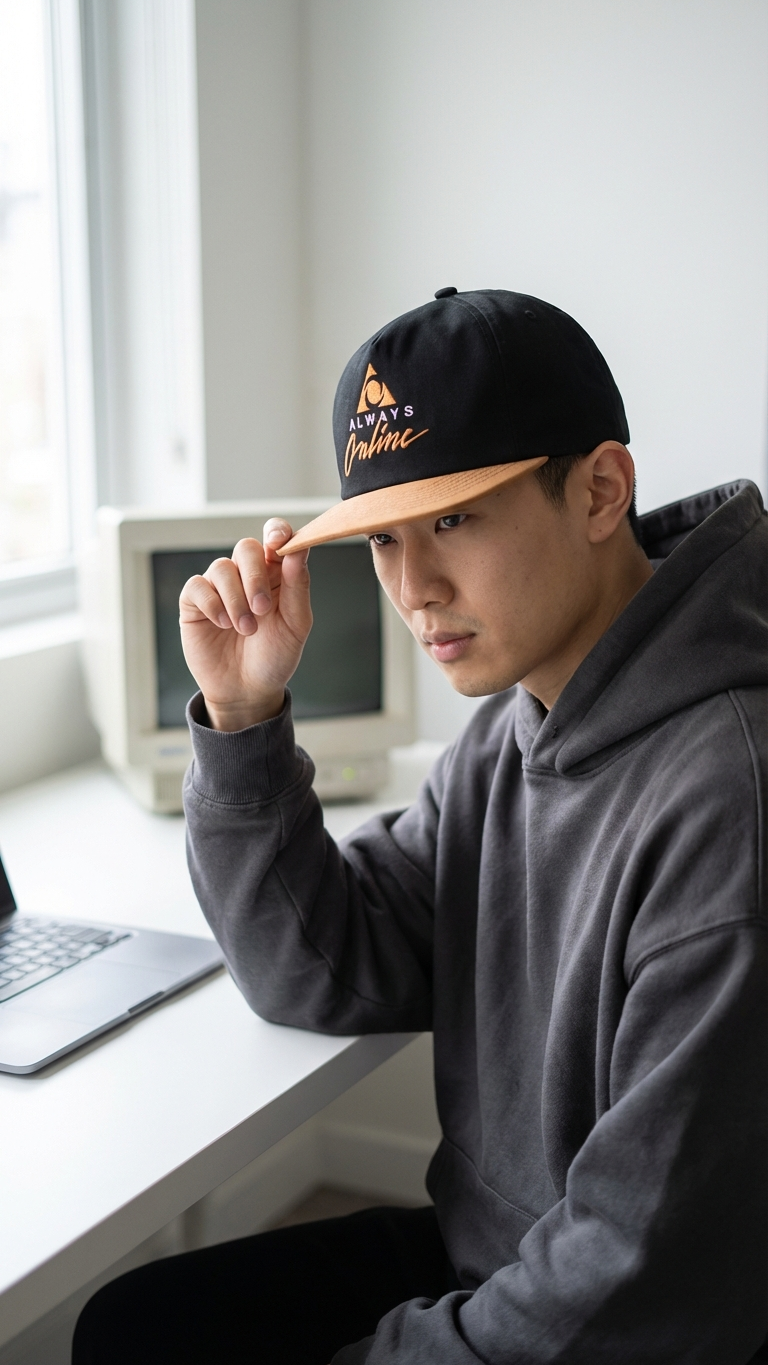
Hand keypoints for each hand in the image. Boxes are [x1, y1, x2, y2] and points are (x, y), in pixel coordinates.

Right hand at [179, 519, 311, 730]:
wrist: (247, 690)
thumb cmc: (275, 656)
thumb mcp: (296, 624)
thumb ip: (298, 586)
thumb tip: (298, 550)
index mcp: (276, 574)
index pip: (275, 537)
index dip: (276, 532)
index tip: (279, 542)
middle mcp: (247, 575)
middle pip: (246, 548)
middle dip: (254, 576)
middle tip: (262, 609)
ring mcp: (219, 587)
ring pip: (222, 568)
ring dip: (236, 600)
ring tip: (246, 629)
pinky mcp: (196, 602)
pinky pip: (198, 586)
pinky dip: (213, 604)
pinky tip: (223, 624)